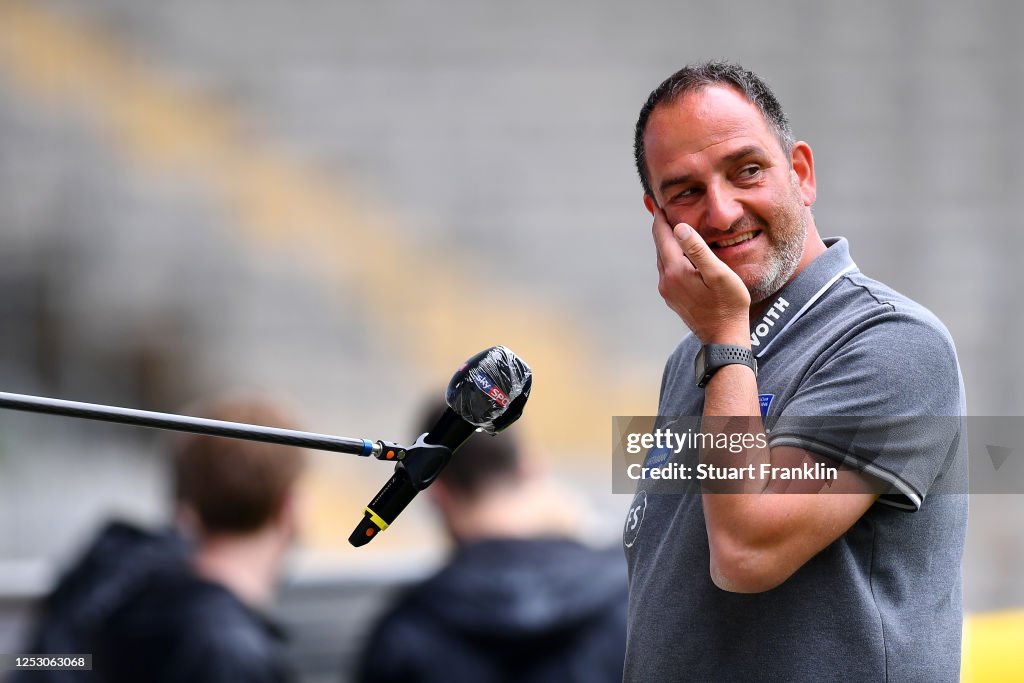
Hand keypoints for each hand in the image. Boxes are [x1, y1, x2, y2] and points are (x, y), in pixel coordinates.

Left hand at [652, 207, 750, 344]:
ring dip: (667, 243)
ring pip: (664, 259)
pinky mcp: (673, 298)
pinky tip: (681, 253)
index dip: (660, 217)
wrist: (723, 337)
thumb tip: (679, 227)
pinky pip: (668, 270)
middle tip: (662, 208)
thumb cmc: (729, 305)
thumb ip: (699, 250)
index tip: (657, 201)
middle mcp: (666, 281)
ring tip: (672, 226)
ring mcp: (668, 291)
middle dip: (662, 227)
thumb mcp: (719, 274)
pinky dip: (672, 257)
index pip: (662, 236)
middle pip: (660, 247)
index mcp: (675, 271)